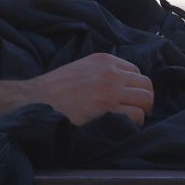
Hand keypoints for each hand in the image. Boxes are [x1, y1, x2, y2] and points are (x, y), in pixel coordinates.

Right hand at [30, 54, 154, 126]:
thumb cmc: (54, 87)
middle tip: (133, 109)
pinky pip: (138, 116)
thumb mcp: (80, 67)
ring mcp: (112, 90)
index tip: (126, 97)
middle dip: (142, 99)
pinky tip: (122, 125)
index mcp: (104, 60)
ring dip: (141, 111)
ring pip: (147, 99)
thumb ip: (100, 70)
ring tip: (129, 118)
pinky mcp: (109, 109)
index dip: (133, 86)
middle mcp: (111, 72)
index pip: (136, 71)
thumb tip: (119, 83)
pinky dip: (134, 123)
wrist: (37, 99)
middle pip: (146, 85)